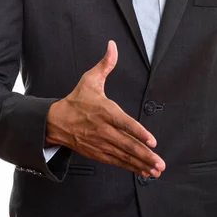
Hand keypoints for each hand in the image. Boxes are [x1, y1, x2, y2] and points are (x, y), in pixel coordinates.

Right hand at [45, 40, 164, 177]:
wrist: (56, 121)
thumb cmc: (76, 100)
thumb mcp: (90, 79)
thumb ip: (106, 64)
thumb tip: (112, 46)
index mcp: (104, 111)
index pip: (124, 123)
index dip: (139, 133)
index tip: (152, 141)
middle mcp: (104, 130)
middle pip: (127, 144)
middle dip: (145, 155)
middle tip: (160, 163)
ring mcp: (101, 143)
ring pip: (124, 156)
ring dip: (141, 164)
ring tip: (156, 170)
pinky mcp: (98, 153)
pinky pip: (117, 161)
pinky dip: (131, 167)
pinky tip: (143, 171)